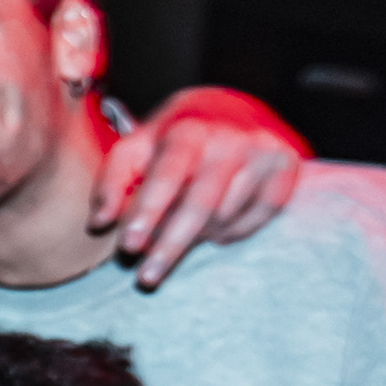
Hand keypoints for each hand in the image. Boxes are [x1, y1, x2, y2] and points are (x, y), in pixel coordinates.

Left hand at [91, 88, 305, 288]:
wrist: (234, 108)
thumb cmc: (175, 136)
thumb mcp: (138, 146)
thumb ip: (113, 181)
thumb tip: (98, 224)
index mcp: (188, 129)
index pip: (167, 176)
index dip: (148, 212)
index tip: (128, 246)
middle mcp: (230, 138)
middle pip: (200, 205)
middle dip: (171, 245)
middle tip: (145, 277)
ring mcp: (262, 152)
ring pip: (226, 216)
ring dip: (198, 235)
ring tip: (181, 233)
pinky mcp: (287, 166)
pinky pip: (259, 217)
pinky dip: (234, 230)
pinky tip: (217, 225)